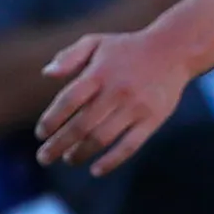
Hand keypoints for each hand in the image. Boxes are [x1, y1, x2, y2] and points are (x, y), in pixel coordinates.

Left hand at [36, 25, 193, 174]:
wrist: (173, 50)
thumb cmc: (126, 49)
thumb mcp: (96, 43)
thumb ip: (69, 57)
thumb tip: (46, 74)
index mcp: (99, 73)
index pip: (68, 101)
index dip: (51, 120)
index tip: (40, 134)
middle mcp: (117, 91)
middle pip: (81, 125)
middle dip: (58, 145)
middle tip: (44, 158)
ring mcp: (136, 107)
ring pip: (102, 138)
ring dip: (80, 153)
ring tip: (68, 159)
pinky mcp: (152, 120)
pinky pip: (129, 146)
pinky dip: (111, 161)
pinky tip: (95, 170)